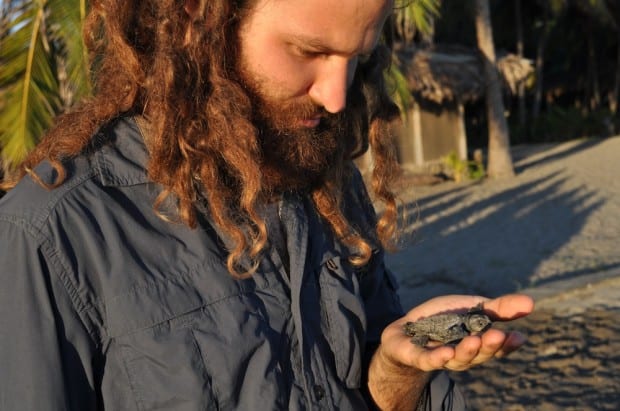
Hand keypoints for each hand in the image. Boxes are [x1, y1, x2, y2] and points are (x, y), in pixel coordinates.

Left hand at [377, 294, 533, 372]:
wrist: (405, 330)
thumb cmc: (444, 319)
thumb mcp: (472, 307)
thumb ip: (499, 308)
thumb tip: (531, 303)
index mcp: (477, 344)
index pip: (497, 348)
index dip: (507, 345)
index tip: (518, 336)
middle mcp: (462, 355)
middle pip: (479, 355)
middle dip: (489, 346)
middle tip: (498, 335)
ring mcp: (441, 358)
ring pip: (457, 359)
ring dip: (467, 351)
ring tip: (474, 340)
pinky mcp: (418, 357)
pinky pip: (429, 361)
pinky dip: (438, 358)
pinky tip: (446, 353)